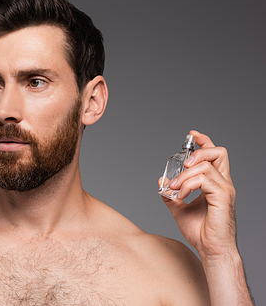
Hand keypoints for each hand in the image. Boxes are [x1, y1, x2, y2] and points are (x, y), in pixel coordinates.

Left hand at [161, 130, 236, 256]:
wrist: (210, 250)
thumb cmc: (200, 231)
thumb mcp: (179, 210)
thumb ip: (171, 195)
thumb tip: (161, 182)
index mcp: (214, 183)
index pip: (214, 155)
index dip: (204, 141)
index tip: (191, 135)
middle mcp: (222, 183)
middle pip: (218, 153)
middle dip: (198, 152)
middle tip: (182, 165)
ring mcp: (224, 189)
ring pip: (205, 166)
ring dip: (184, 175)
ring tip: (175, 189)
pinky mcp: (222, 197)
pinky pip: (203, 180)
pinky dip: (187, 185)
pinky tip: (181, 195)